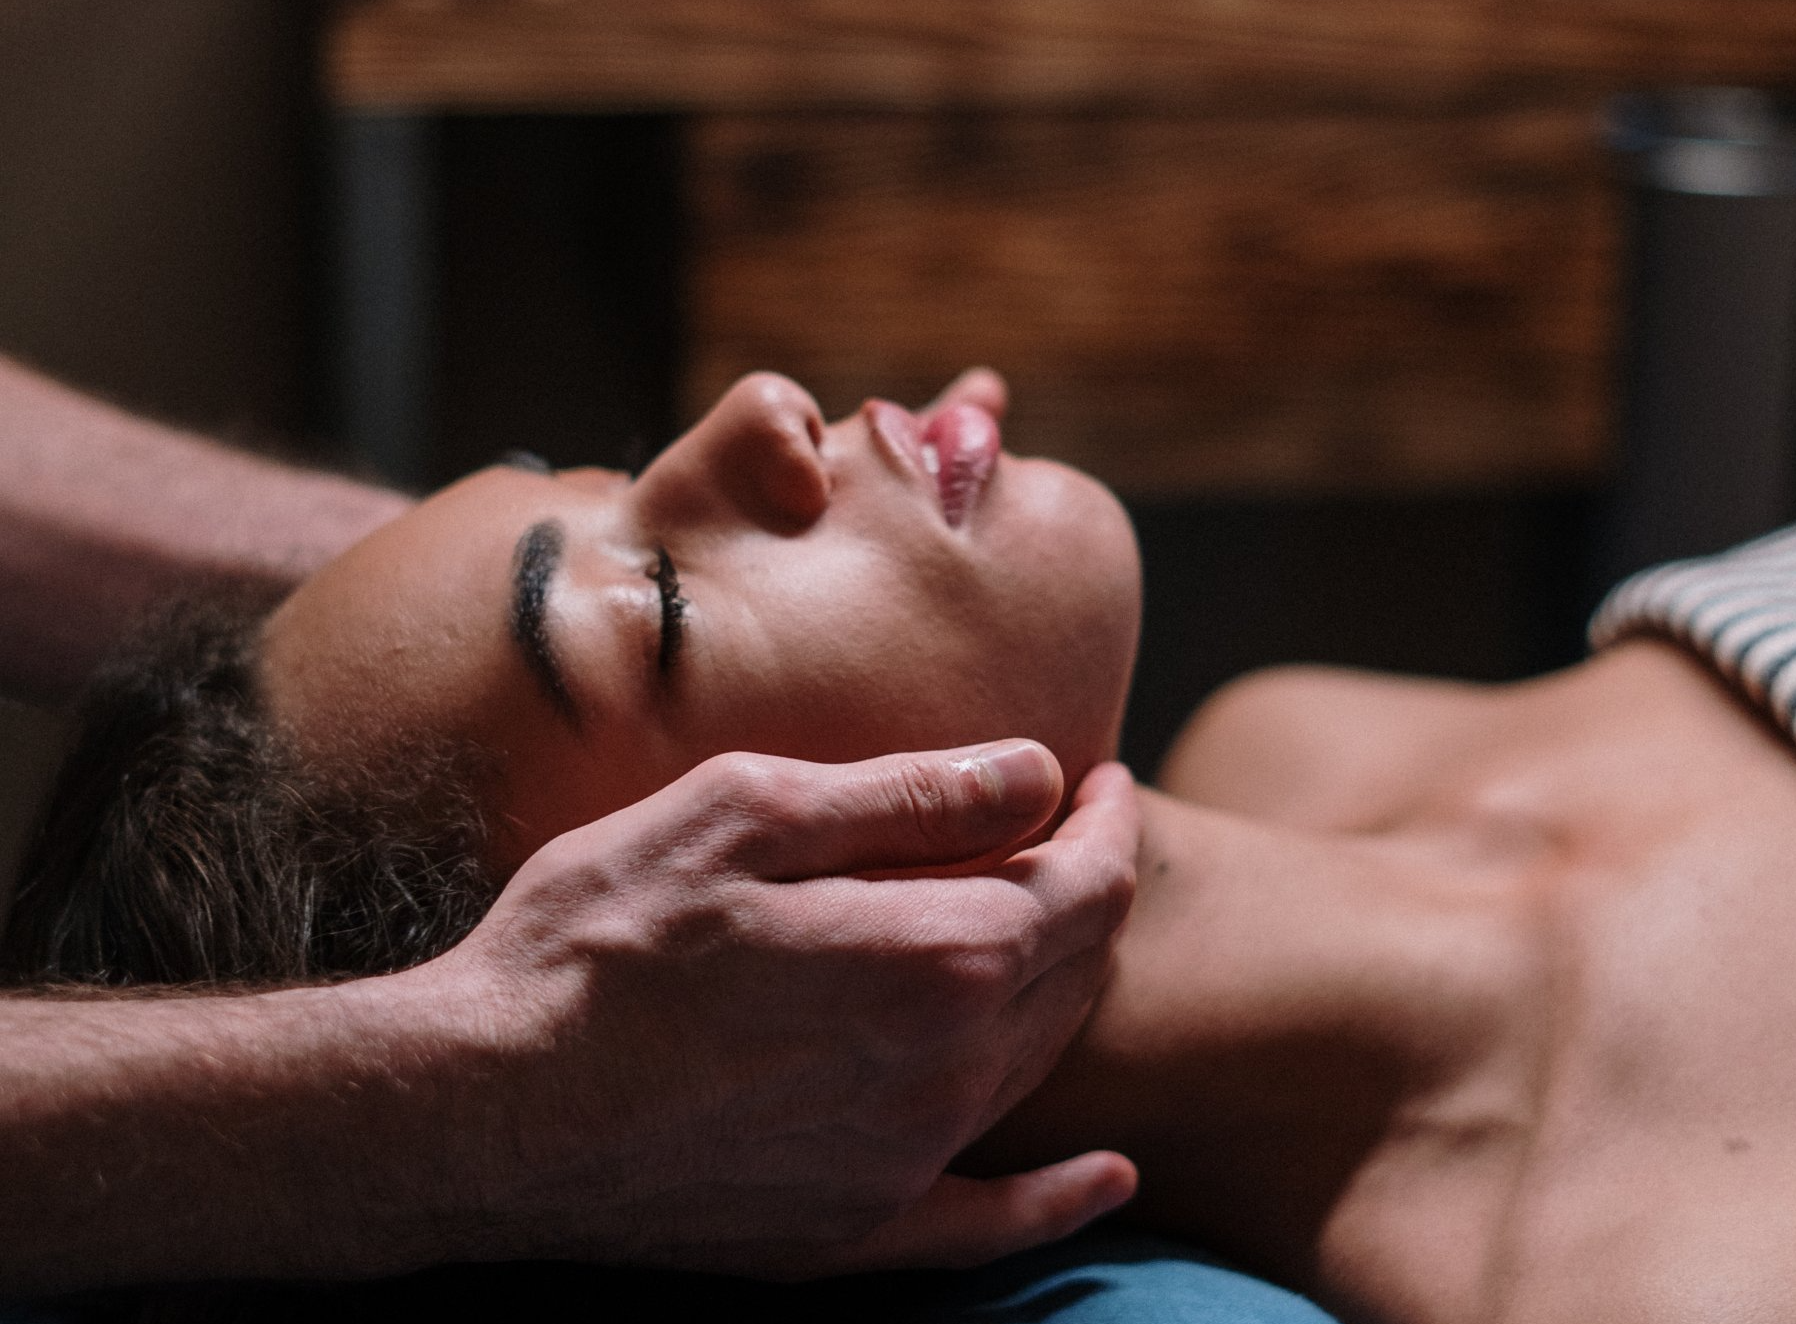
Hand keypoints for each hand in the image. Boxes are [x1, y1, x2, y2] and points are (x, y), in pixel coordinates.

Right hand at [420, 742, 1140, 1276]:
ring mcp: (903, 1164)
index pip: (1084, 886)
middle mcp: (945, 1073)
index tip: (1098, 781)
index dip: (1106, 824)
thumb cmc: (601, 936)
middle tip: (1071, 833)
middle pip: (1074, 972)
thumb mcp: (748, 814)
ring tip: (1043, 924)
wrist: (481, 1107)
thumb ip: (911, 796)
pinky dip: (1059, 1197)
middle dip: (1088, 891)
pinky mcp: (851, 1230)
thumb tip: (1040, 772)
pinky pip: (992, 1223)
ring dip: (1060, 988)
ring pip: (1036, 1065)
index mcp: (935, 956)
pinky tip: (1106, 1179)